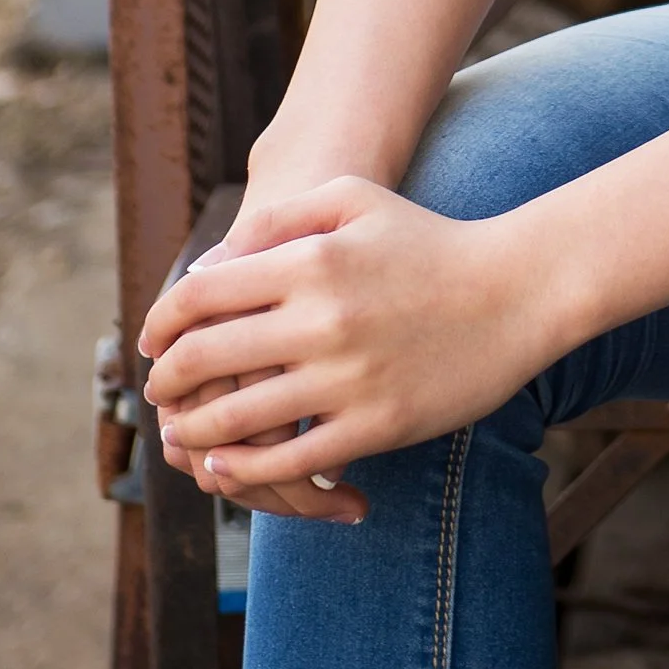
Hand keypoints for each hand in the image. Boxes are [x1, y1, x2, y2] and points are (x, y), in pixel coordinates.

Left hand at [140, 181, 546, 521]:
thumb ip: (278, 219)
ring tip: (182, 435)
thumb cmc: (429, 241)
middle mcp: (321, 318)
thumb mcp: (354, 199)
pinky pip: (287, 459)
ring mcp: (347, 377)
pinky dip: (244, 469)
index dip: (161, 322)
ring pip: (237, 417)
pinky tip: (226, 467)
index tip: (152, 340)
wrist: (516, 290)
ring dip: (193, 432)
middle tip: (158, 390)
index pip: (202, 295)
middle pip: (207, 358)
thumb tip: (208, 265)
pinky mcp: (374, 425)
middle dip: (167, 379)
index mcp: (310, 259)